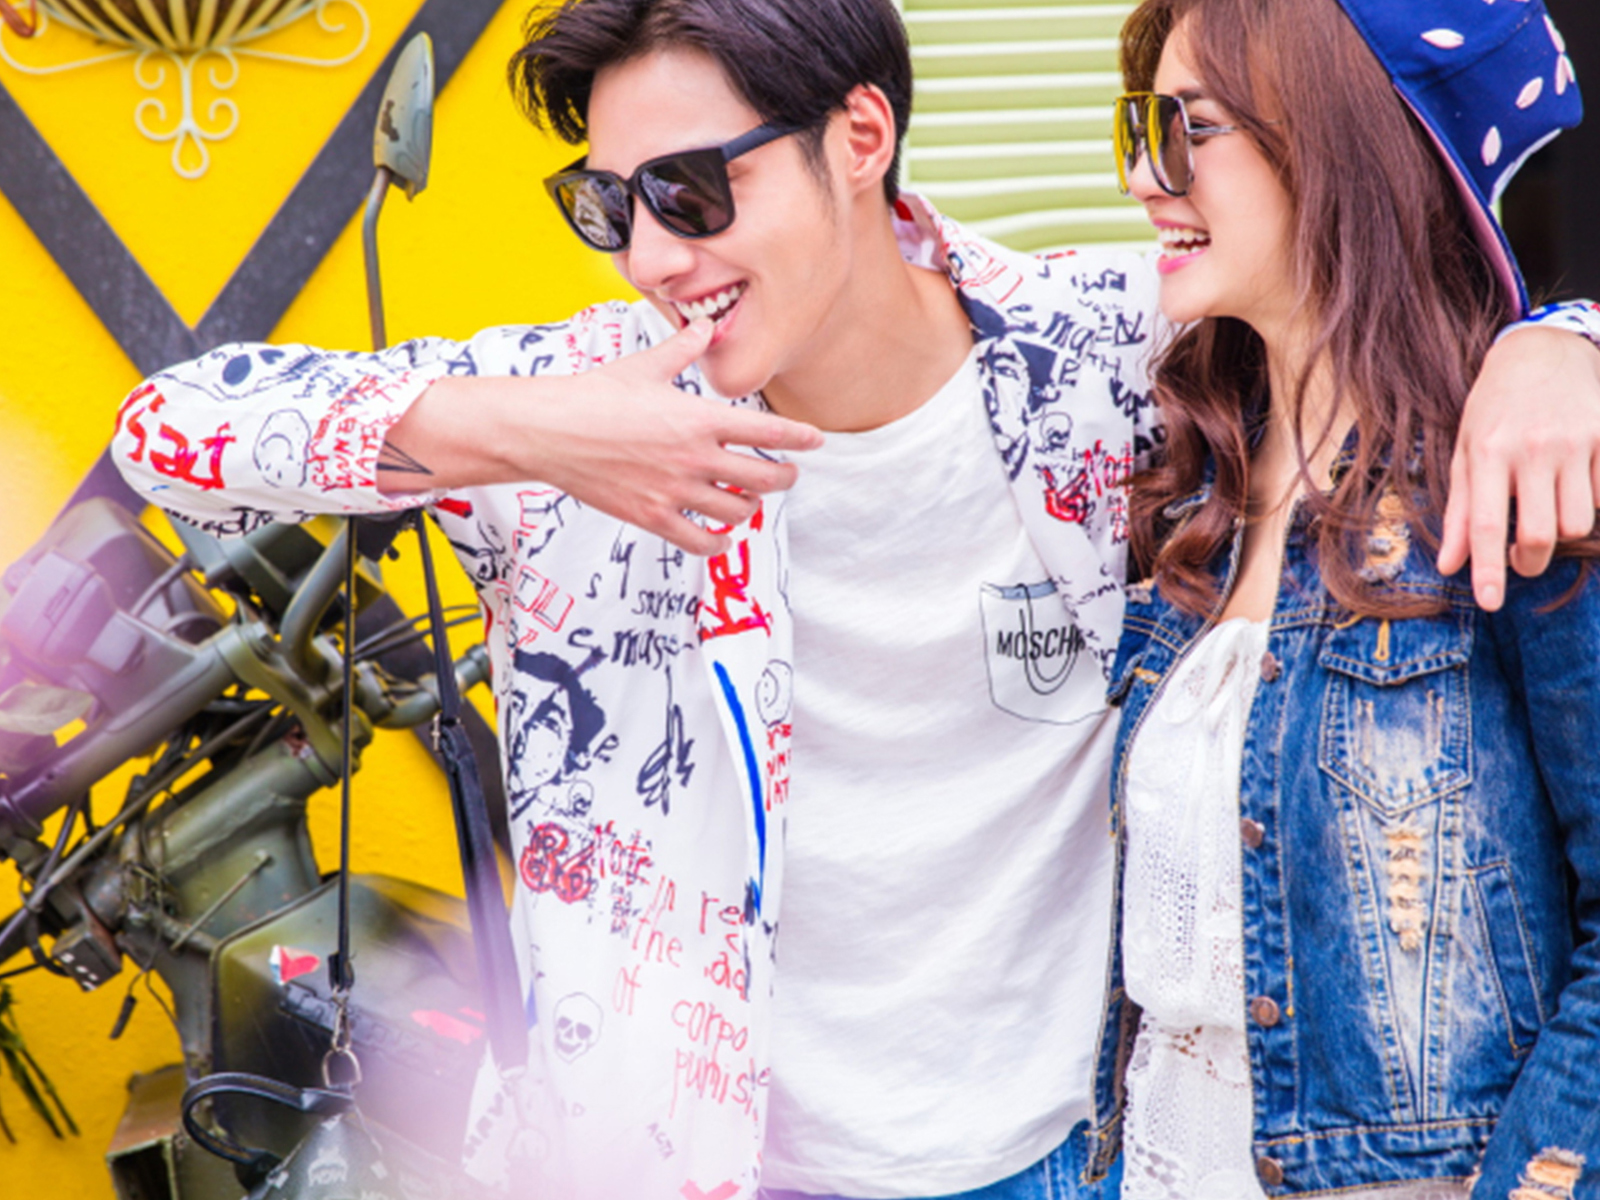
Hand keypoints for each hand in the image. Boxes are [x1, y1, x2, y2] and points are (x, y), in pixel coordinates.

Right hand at [532, 320, 823, 553]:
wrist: (548, 430)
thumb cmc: (593, 395)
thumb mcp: (645, 366)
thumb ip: (684, 348)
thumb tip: (705, 326)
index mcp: (698, 418)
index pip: (768, 431)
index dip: (800, 438)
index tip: (816, 440)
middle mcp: (694, 457)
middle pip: (764, 478)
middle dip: (784, 477)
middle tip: (787, 474)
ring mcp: (675, 491)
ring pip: (737, 510)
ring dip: (750, 506)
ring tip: (748, 499)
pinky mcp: (652, 516)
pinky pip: (701, 541)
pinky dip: (718, 541)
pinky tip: (721, 535)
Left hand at [1439, 326, 1599, 608]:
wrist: (1543, 351)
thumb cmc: (1493, 408)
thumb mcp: (1464, 451)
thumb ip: (1460, 510)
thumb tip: (1450, 565)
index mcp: (1488, 453)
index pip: (1488, 525)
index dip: (1489, 570)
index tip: (1490, 602)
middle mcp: (1532, 449)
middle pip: (1542, 535)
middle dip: (1530, 562)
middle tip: (1521, 560)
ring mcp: (1574, 443)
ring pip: (1578, 523)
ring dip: (1561, 531)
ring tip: (1545, 510)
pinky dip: (1588, 502)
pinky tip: (1571, 481)